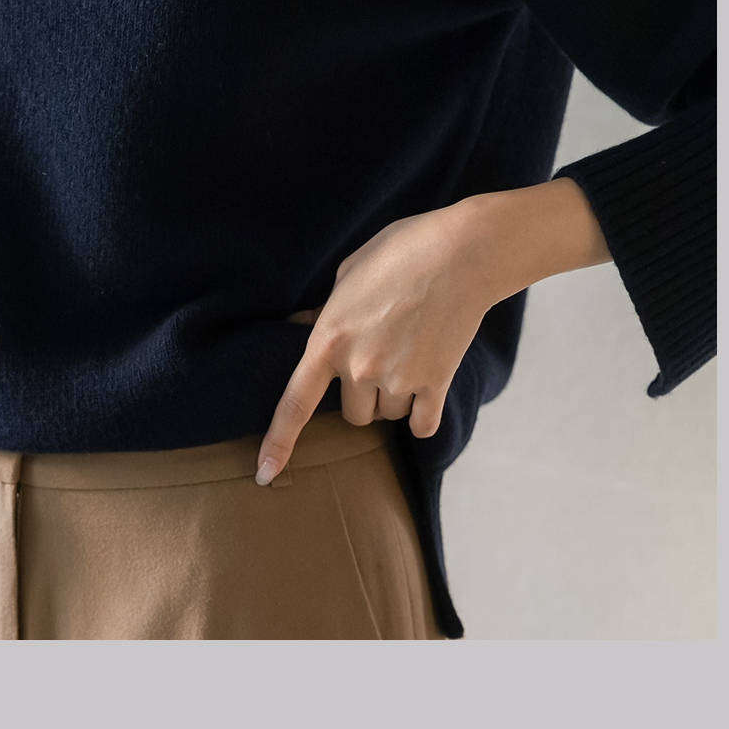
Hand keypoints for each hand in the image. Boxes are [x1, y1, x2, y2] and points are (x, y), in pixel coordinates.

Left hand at [256, 179, 609, 481]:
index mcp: (328, 340)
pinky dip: (423, 414)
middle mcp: (359, 368)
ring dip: (395, 398)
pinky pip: (422, 424)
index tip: (266, 476)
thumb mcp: (348, 273)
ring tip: (410, 355)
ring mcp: (399, 379)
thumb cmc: (402, 252)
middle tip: (382, 357)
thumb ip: (324, 311)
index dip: (278, 443)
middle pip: (354, 414)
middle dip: (364, 394)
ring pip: (388, 415)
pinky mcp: (435, 384)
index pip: (295, 404)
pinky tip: (428, 388)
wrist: (462, 253)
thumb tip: (304, 327)